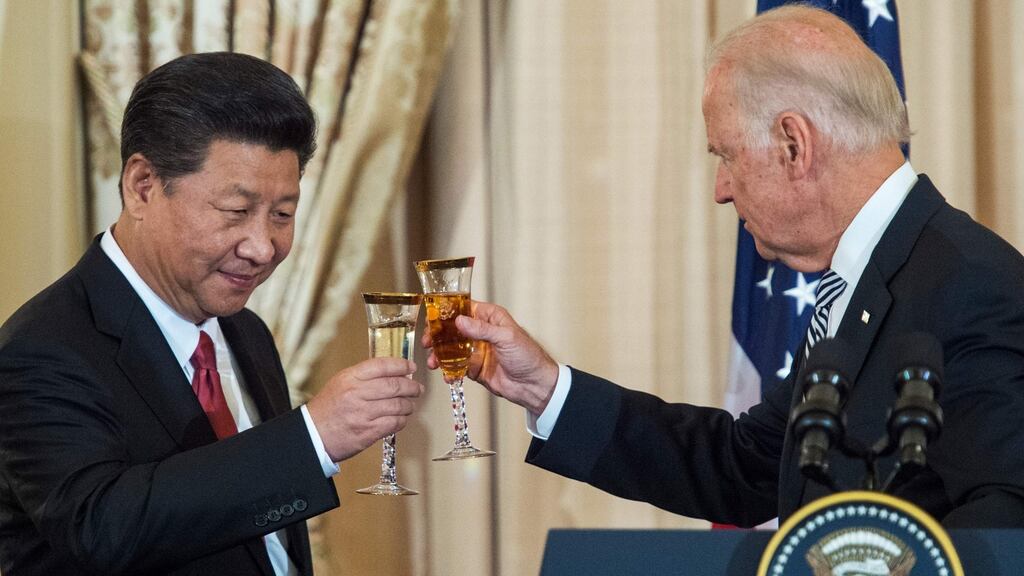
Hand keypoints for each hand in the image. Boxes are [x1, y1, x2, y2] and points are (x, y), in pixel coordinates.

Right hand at [306, 357, 421, 461]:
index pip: (382, 366)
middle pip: (395, 385)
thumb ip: (364, 376)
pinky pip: (394, 423)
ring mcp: (363, 414)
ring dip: (409, 405)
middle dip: (411, 386)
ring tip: (410, 404)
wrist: (313, 434)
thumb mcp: (341, 383)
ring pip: (398, 405)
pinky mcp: (368, 432)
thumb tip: (391, 372)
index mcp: (350, 378)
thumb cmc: (327, 409)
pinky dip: (402, 420)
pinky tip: (401, 418)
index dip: (401, 365)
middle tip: (417, 388)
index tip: (411, 366)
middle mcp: (357, 394)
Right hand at [423, 301, 558, 414]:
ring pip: (451, 348)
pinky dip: (448, 370)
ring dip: (440, 354)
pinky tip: (445, 374)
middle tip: (427, 342)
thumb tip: (460, 321)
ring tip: (433, 361)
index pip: (465, 309)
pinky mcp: (474, 368)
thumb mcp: (506, 338)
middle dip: (438, 335)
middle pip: (453, 329)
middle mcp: (481, 332)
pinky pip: (456, 366)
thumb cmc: (528, 356)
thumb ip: (482, 330)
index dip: (447, 312)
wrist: (534, 385)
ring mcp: (476, 350)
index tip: (432, 318)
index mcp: (490, 318)